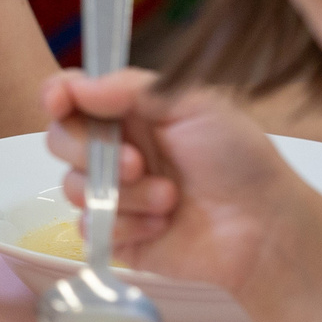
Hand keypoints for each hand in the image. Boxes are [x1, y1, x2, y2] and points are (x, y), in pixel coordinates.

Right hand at [43, 68, 315, 296]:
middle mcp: (115, 149)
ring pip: (72, 187)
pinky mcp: (117, 236)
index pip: (72, 94)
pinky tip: (163, 225)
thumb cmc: (239, 159)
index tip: (60, 102)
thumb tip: (77, 86)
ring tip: (169, 198)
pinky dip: (126, 226)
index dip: (57, 95)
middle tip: (136, 161)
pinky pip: (88, 229)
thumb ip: (130, 88)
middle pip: (59, 139)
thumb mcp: (193, 104)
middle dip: (88, 149)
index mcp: (131, 111)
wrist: (264, 228)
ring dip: (123, 193)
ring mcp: (114, 194)